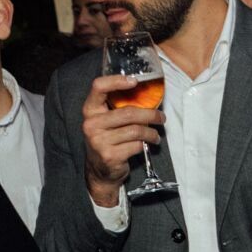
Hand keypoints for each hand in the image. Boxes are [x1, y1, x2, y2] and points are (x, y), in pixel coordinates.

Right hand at [83, 74, 161, 205]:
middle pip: (128, 112)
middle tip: (161, 117)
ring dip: (151, 132)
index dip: (117, 81)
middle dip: (151, 114)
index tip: (135, 81)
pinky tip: (146, 145)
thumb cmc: (107, 140)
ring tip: (156, 135)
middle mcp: (91, 124)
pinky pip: (136, 145)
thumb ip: (117, 107)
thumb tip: (147, 93)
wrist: (100, 171)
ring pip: (136, 130)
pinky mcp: (110, 156)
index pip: (98, 87)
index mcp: (90, 110)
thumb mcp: (106, 121)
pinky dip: (145, 144)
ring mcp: (99, 141)